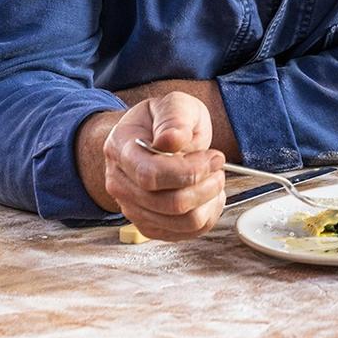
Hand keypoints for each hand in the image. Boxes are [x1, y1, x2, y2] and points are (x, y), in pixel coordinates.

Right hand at [103, 91, 225, 240]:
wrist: (149, 136)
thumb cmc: (162, 121)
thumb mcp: (173, 104)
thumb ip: (174, 118)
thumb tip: (171, 140)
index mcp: (120, 148)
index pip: (151, 174)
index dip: (189, 171)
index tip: (214, 157)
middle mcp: (120, 183)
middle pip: (169, 204)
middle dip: (205, 185)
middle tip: (217, 165)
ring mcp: (132, 208)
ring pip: (180, 222)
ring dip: (208, 201)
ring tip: (214, 178)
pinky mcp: (149, 225)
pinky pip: (185, 233)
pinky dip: (207, 215)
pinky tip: (208, 194)